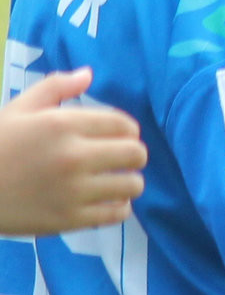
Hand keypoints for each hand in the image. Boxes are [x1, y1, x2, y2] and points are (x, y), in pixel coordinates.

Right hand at [0, 69, 145, 234]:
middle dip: (132, 154)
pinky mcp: (70, 219)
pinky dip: (120, 207)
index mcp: (63, 125)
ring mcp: (73, 191)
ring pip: (132, 185)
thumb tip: (88, 74)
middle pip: (136, 154)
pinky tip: (108, 201)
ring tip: (115, 180)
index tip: (119, 136)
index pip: (124, 124)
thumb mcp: (19, 109)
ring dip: (128, 181)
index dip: (127, 130)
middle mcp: (74, 157)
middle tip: (120, 158)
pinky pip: (117, 214)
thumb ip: (55, 87)